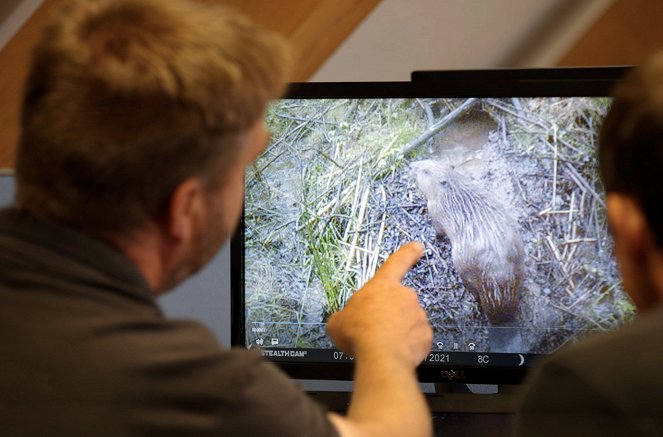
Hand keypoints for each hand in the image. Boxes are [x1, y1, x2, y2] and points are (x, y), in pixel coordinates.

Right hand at [326, 242, 431, 367]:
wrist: (381, 356)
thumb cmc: (360, 334)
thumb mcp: (338, 322)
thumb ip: (343, 316)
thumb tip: (340, 321)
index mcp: (382, 286)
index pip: (397, 262)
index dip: (407, 253)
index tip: (417, 246)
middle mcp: (404, 296)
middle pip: (398, 301)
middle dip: (389, 314)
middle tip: (376, 329)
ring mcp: (417, 314)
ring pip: (408, 321)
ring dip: (398, 330)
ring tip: (383, 343)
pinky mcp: (425, 334)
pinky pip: (416, 338)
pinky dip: (408, 345)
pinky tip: (394, 351)